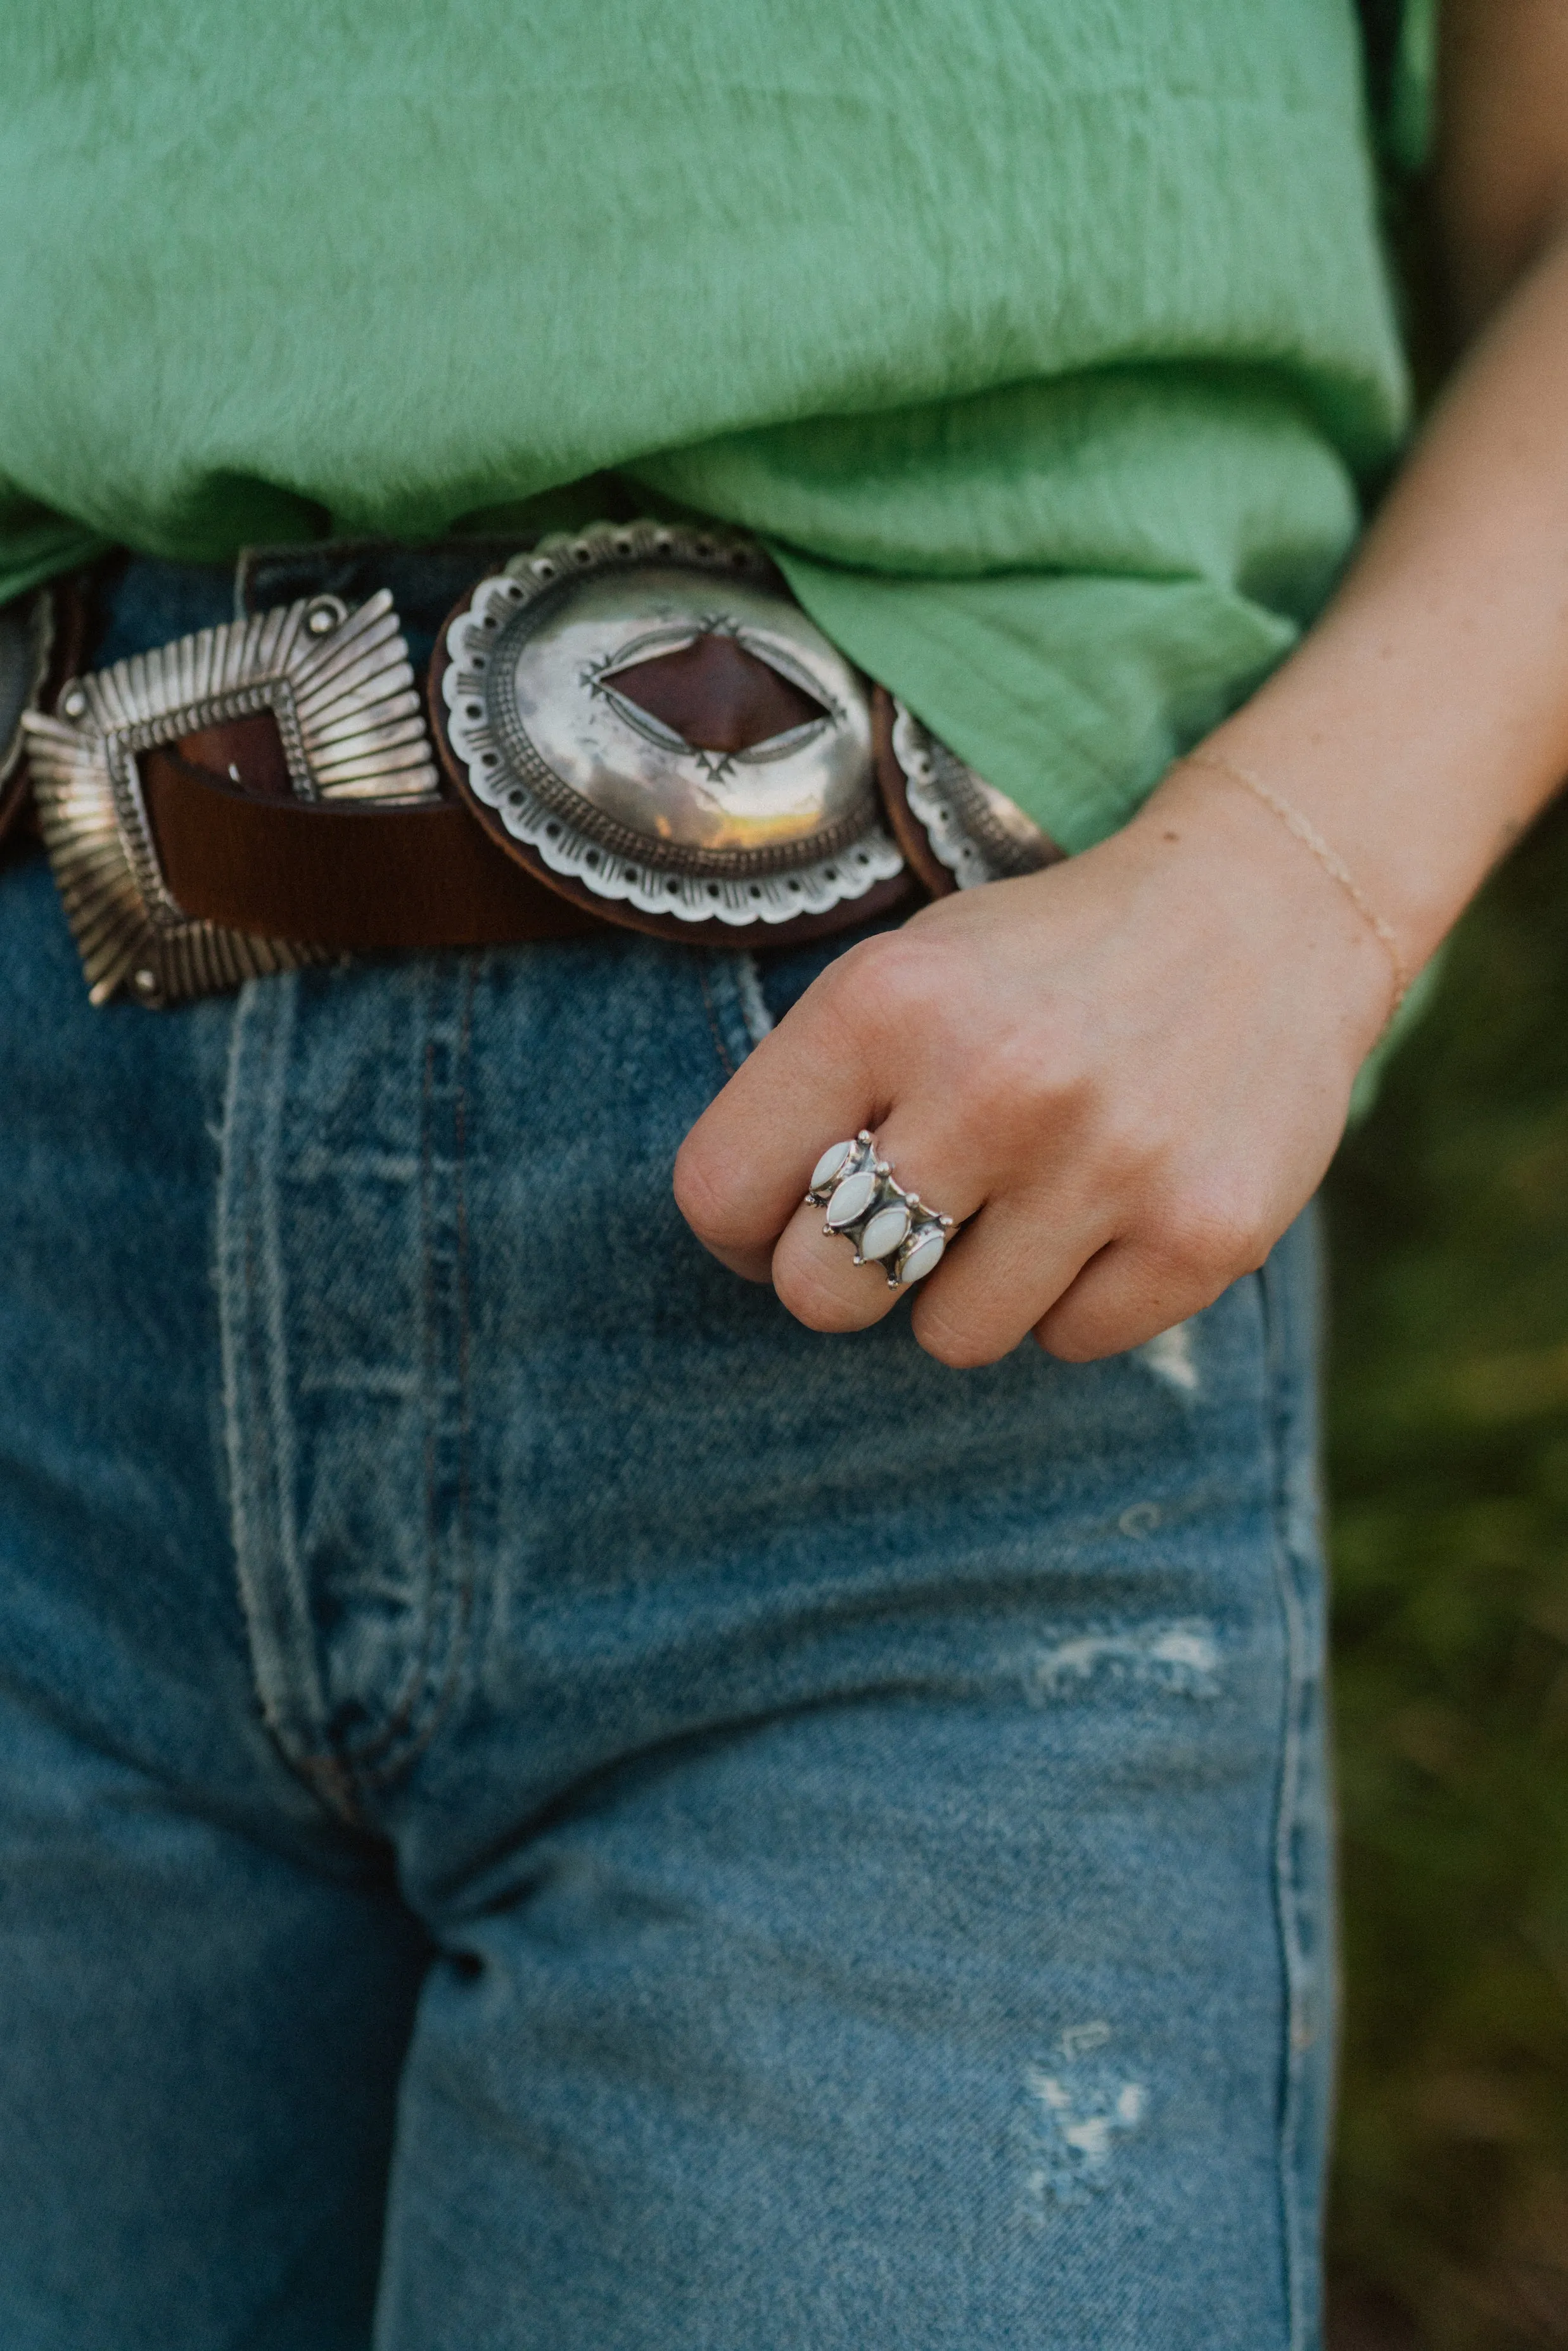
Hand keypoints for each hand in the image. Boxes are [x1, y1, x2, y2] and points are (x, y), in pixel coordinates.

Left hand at [673, 774, 1395, 1366]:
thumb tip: (756, 1243)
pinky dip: (1076, 1295)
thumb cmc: (1047, 964)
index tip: (781, 1214)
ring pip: (949, 1338)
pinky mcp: (1201, 1236)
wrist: (1266, 913)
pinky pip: (1070, 1342)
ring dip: (972, 1287)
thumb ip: (815, 1092)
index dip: (739, 1225)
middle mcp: (993, 1084)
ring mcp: (1106, 1166)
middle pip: (820, 1293)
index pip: (720, 1190)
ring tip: (1023, 1198)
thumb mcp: (908, 973)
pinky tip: (1108, 1206)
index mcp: (885, 1004)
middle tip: (902, 1222)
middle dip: (846, 1274)